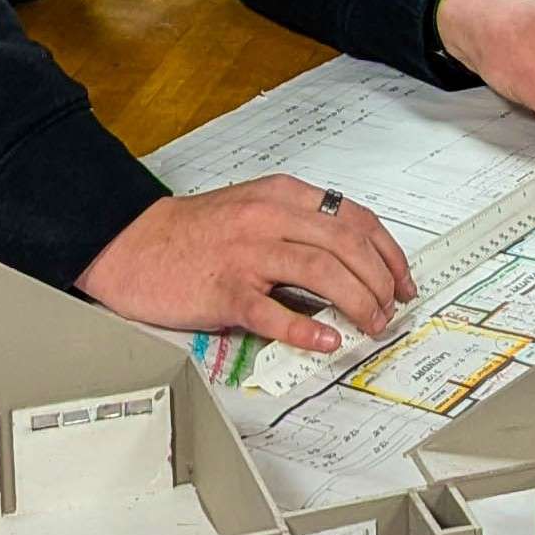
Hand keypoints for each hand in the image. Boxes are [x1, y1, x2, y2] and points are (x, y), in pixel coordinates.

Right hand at [76, 176, 415, 356]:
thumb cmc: (192, 233)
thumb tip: (349, 262)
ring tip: (371, 323)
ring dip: (357, 300)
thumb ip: (297, 225)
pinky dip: (305, 327)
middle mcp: (267, 217)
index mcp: (280, 195)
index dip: (388, 252)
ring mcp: (246, 253)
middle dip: (379, 280)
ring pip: (320, 271)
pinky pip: (272, 311)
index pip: (354, 217)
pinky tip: (326, 339)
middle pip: (345, 243)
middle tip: (390, 309)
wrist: (131, 244)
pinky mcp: (224, 290)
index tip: (403, 279)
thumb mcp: (252, 207)